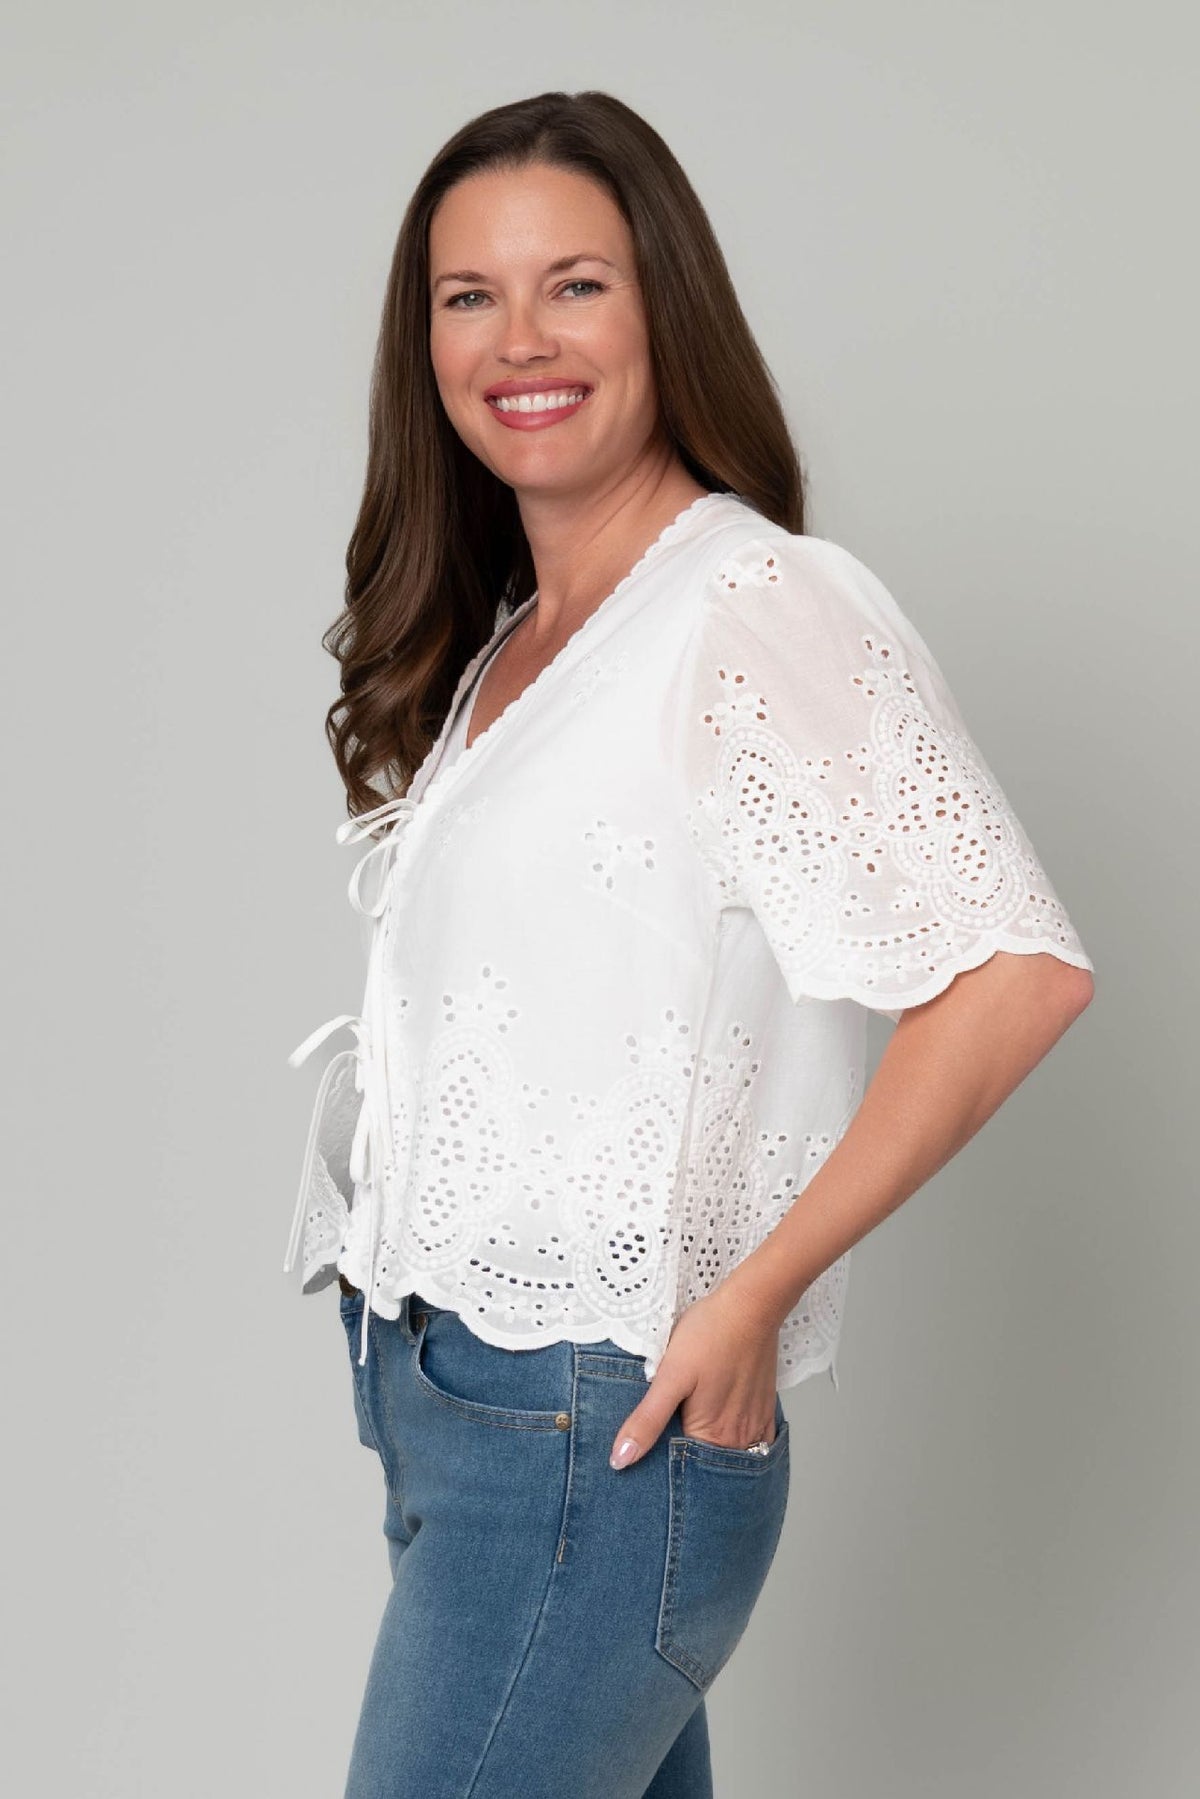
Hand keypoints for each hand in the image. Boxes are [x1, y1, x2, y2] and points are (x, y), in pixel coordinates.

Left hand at [609, 1275, 781, 1469]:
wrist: (750, 1306)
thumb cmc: (709, 1334)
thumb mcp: (670, 1376)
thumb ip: (647, 1420)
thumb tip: (620, 1460)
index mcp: (713, 1437)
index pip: (683, 1472)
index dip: (662, 1471)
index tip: (645, 1464)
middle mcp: (739, 1439)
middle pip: (707, 1466)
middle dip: (686, 1465)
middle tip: (663, 1444)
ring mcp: (755, 1425)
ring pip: (728, 1455)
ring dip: (709, 1453)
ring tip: (686, 1435)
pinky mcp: (764, 1410)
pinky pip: (750, 1441)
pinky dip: (732, 1442)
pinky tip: (717, 1428)